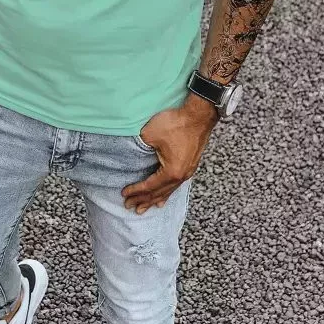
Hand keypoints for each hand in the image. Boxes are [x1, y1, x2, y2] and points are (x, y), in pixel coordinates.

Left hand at [121, 96, 218, 213]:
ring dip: (155, 199)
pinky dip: (167, 192)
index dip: (136, 191)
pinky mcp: (190, 166)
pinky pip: (176, 185)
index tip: (124, 194)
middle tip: (130, 206)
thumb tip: (131, 153)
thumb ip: (139, 147)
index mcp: (171, 172)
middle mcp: (181, 176)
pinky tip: (163, 198)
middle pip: (159, 193)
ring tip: (145, 208)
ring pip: (168, 191)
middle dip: (143, 200)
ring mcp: (187, 172)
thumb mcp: (150, 134)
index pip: (149, 186)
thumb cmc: (176, 123)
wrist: (199, 115)